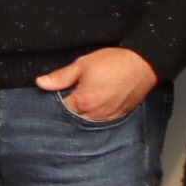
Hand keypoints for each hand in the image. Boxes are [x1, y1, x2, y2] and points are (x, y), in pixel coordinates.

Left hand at [39, 46, 157, 123]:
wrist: (143, 64)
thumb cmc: (115, 62)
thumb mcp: (83, 64)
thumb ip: (61, 76)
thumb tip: (41, 83)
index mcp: (84, 101)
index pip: (61, 109)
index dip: (57, 102)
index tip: (58, 95)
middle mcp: (96, 114)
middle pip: (74, 119)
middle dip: (69, 111)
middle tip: (70, 98)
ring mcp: (108, 117)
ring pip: (87, 123)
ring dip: (83, 115)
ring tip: (84, 101)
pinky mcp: (118, 117)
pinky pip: (102, 122)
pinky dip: (96, 116)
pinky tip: (96, 106)